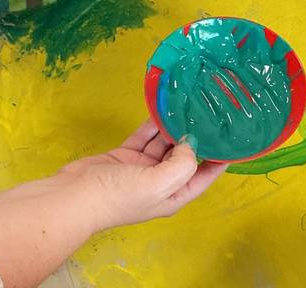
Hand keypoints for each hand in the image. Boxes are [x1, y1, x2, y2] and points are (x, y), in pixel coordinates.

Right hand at [56, 121, 227, 230]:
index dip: (218, 161)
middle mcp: (160, 183)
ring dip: (175, 128)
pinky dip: (153, 125)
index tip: (232, 140)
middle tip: (209, 115)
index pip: (203, 177)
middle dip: (197, 140)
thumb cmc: (117, 197)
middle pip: (185, 158)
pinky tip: (162, 110)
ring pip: (165, 144)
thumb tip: (190, 144)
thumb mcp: (158, 184)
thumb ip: (182, 164)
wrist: (73, 197)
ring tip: (188, 107)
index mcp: (173, 196)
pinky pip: (145, 137)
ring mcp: (142, 169)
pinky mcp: (125, 156)